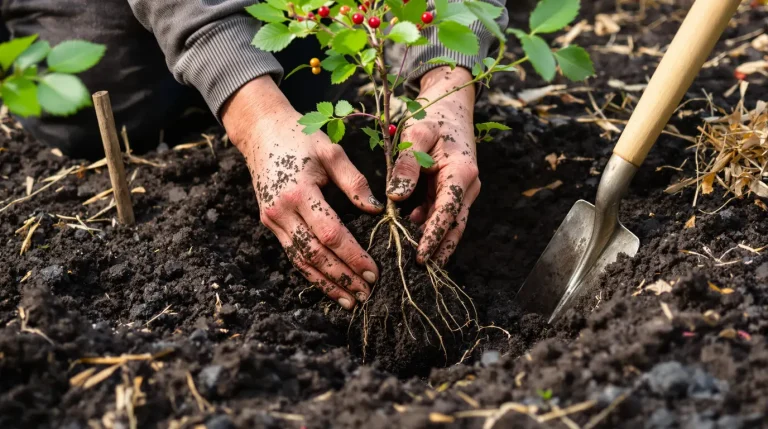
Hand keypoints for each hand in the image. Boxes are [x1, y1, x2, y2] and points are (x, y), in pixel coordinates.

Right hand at [222, 76, 383, 309]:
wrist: (261, 131)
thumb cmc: (300, 137)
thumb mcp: (331, 151)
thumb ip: (355, 181)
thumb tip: (377, 209)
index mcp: (300, 192)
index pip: (331, 234)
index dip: (353, 256)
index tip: (373, 271)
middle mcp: (282, 211)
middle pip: (314, 255)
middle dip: (342, 277)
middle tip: (366, 294)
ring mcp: (272, 219)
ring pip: (300, 261)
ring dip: (325, 283)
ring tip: (349, 300)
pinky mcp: (269, 223)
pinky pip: (292, 253)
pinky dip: (310, 273)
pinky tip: (327, 285)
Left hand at [387, 67, 478, 265]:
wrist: (451, 103)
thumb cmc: (433, 116)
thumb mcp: (416, 134)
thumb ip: (408, 165)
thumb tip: (397, 197)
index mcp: (462, 172)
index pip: (449, 212)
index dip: (435, 236)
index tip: (421, 257)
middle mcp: (467, 185)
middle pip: (454, 226)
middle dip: (438, 250)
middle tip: (418, 273)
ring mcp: (462, 189)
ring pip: (450, 224)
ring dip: (434, 242)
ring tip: (412, 263)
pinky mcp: (452, 190)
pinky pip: (441, 213)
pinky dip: (428, 227)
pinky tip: (408, 235)